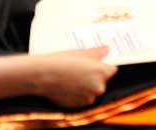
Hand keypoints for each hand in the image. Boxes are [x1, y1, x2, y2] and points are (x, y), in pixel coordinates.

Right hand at [0, 48, 116, 105]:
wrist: (43, 75)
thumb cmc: (62, 61)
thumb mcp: (82, 52)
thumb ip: (98, 52)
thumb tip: (107, 49)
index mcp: (102, 72)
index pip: (112, 69)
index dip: (104, 66)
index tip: (98, 63)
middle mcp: (99, 87)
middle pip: (103, 81)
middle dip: (95, 76)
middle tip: (81, 68)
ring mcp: (89, 98)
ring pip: (92, 90)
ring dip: (87, 85)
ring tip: (73, 76)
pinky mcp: (79, 105)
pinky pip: (83, 98)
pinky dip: (79, 93)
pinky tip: (69, 85)